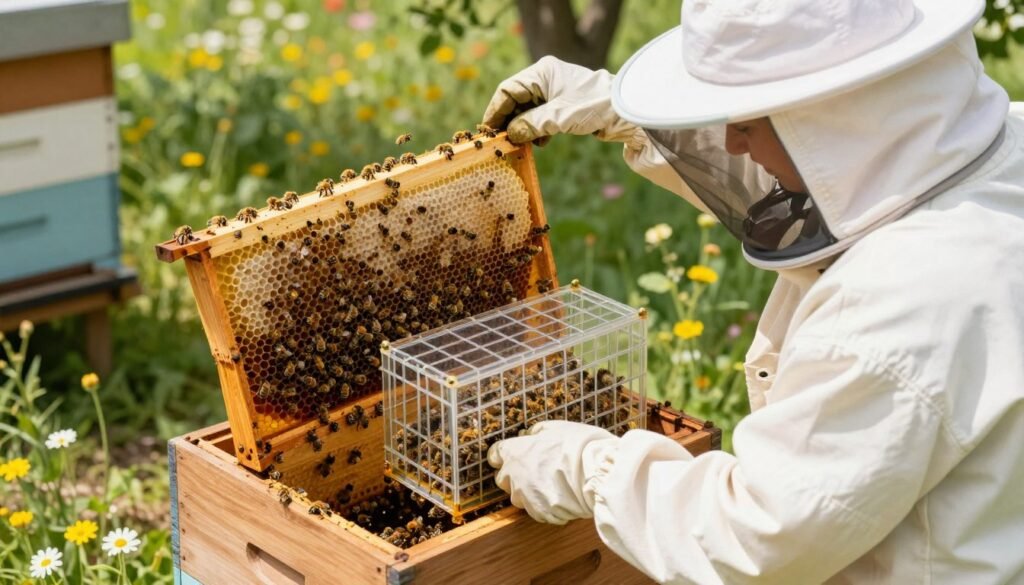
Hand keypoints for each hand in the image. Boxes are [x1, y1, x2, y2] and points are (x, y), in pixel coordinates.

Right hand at [481, 56, 644, 147]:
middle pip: (516, 100)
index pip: (508, 90)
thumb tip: (510, 135)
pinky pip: (541, 117)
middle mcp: (545, 78)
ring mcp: (554, 91)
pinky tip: (539, 142)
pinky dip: (537, 130)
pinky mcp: (562, 105)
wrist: (626, 111)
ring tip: (520, 144)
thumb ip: (531, 125)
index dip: (495, 111)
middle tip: (500, 141)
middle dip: (508, 121)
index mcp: (542, 73)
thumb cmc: (593, 106)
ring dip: (523, 128)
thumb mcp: (559, 117)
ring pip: (527, 110)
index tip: (487, 131)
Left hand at [487, 420, 617, 523]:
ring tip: (552, 485)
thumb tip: (529, 434)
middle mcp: (515, 477)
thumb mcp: (558, 427)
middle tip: (535, 470)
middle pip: (503, 479)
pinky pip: (538, 511)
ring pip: (519, 498)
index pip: (495, 455)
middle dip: (514, 476)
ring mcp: (527, 498)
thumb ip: (538, 432)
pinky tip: (563, 497)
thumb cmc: (578, 446)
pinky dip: (546, 505)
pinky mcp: (541, 514)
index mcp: (516, 452)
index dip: (501, 455)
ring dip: (529, 492)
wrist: (597, 474)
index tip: (509, 455)